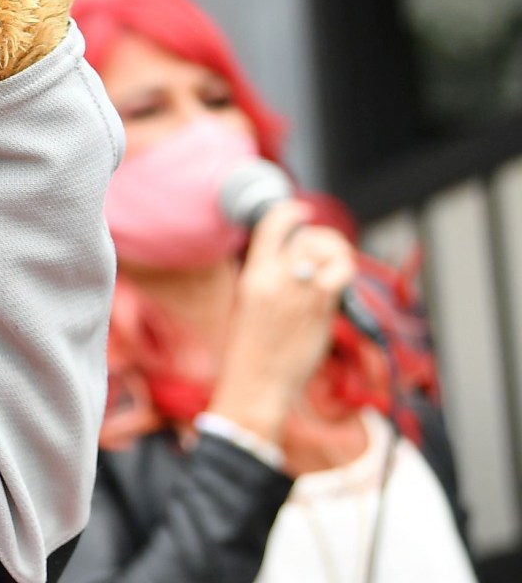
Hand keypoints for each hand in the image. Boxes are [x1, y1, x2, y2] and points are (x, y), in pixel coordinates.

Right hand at [206, 199, 355, 443]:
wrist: (256, 383)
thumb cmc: (253, 351)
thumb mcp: (251, 306)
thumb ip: (273, 282)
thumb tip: (302, 266)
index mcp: (252, 276)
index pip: (271, 226)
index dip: (290, 212)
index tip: (302, 212)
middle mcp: (274, 280)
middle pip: (306, 237)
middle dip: (324, 238)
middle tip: (330, 251)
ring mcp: (297, 294)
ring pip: (325, 252)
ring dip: (338, 253)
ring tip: (339, 267)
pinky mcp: (317, 310)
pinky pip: (339, 277)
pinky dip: (345, 272)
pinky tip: (342, 283)